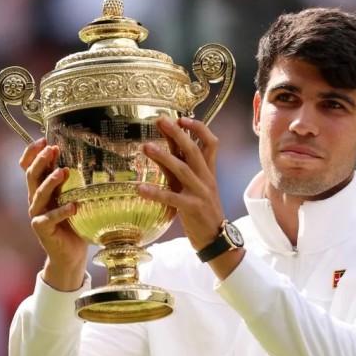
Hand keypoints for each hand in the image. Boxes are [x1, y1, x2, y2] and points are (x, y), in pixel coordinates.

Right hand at [20, 138, 87, 291]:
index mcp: (42, 190)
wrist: (71, 255)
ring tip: (64, 172)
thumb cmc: (76, 224)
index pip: (29, 167)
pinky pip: (49, 219)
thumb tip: (95, 159)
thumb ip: (77, 184)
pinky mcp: (42, 230)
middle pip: (31, 176)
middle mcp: (36, 200)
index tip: (43, 139)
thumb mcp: (75, 199)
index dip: (31, 153)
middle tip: (52, 149)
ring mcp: (37, 215)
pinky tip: (74, 206)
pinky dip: (62, 212)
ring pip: (38, 195)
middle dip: (41, 161)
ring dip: (51, 182)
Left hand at [140, 117, 224, 249]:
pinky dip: (156, 193)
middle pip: (194, 150)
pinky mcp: (192, 208)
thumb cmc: (201, 210)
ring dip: (164, 157)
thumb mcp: (192, 186)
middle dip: (178, 134)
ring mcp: (200, 193)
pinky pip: (172, 198)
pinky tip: (140, 189)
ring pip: (183, 170)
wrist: (215, 237)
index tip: (181, 118)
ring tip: (146, 146)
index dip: (198, 128)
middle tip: (161, 120)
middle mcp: (206, 178)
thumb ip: (180, 167)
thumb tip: (165, 147)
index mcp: (208, 171)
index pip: (211, 142)